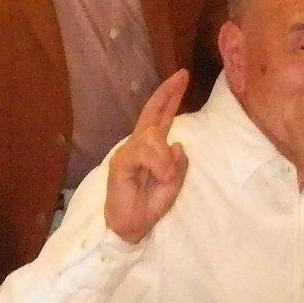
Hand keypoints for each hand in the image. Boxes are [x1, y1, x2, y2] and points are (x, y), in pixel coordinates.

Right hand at [105, 70, 190, 243]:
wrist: (130, 227)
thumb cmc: (149, 205)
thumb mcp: (173, 184)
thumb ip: (179, 165)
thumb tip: (178, 144)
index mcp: (152, 148)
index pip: (161, 116)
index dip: (170, 96)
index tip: (182, 76)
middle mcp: (138, 145)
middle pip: (152, 113)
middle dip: (168, 93)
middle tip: (183, 75)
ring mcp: (127, 152)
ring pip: (154, 137)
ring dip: (165, 158)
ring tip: (165, 177)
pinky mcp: (120, 163)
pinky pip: (144, 152)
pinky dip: (158, 163)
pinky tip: (160, 175)